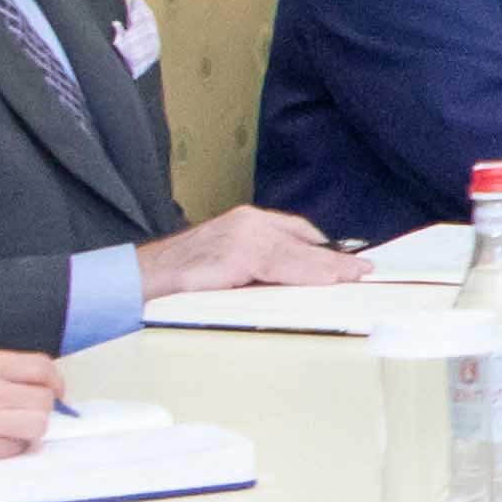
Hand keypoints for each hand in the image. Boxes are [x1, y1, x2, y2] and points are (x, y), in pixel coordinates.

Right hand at [0, 342, 63, 486]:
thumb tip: (18, 385)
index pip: (40, 366)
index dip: (54, 382)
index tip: (54, 392)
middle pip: (44, 399)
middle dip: (41, 410)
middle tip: (26, 418)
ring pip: (37, 425)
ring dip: (29, 432)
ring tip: (9, 434)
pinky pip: (15, 449)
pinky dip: (10, 450)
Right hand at [143, 203, 352, 293]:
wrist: (140, 277)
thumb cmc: (180, 274)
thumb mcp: (225, 262)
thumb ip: (257, 264)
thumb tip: (294, 279)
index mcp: (245, 221)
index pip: (296, 231)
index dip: (323, 247)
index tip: (348, 259)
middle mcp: (246, 222)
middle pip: (301, 242)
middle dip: (333, 258)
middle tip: (362, 269)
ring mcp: (241, 236)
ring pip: (295, 254)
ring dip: (327, 267)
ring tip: (352, 276)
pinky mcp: (235, 255)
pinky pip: (279, 267)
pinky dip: (306, 274)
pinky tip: (326, 279)